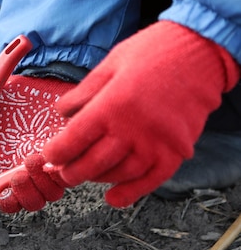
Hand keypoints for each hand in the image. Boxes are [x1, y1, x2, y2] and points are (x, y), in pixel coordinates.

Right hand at [0, 75, 75, 211]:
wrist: (44, 78)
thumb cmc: (15, 95)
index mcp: (6, 167)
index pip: (3, 199)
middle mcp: (28, 171)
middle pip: (27, 203)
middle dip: (21, 196)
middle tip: (15, 176)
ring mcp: (51, 165)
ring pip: (48, 195)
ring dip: (38, 184)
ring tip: (30, 159)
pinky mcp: (71, 155)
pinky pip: (69, 178)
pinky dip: (58, 173)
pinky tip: (47, 155)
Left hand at [44, 21, 239, 206]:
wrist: (200, 51)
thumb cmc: (151, 53)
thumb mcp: (109, 65)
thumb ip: (83, 93)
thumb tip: (61, 112)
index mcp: (110, 106)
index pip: (73, 140)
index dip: (55, 153)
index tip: (48, 157)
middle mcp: (132, 129)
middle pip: (92, 164)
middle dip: (70, 172)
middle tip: (61, 171)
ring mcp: (156, 143)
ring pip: (118, 175)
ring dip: (97, 180)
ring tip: (85, 175)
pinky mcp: (176, 151)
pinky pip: (151, 181)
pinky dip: (131, 193)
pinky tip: (114, 197)